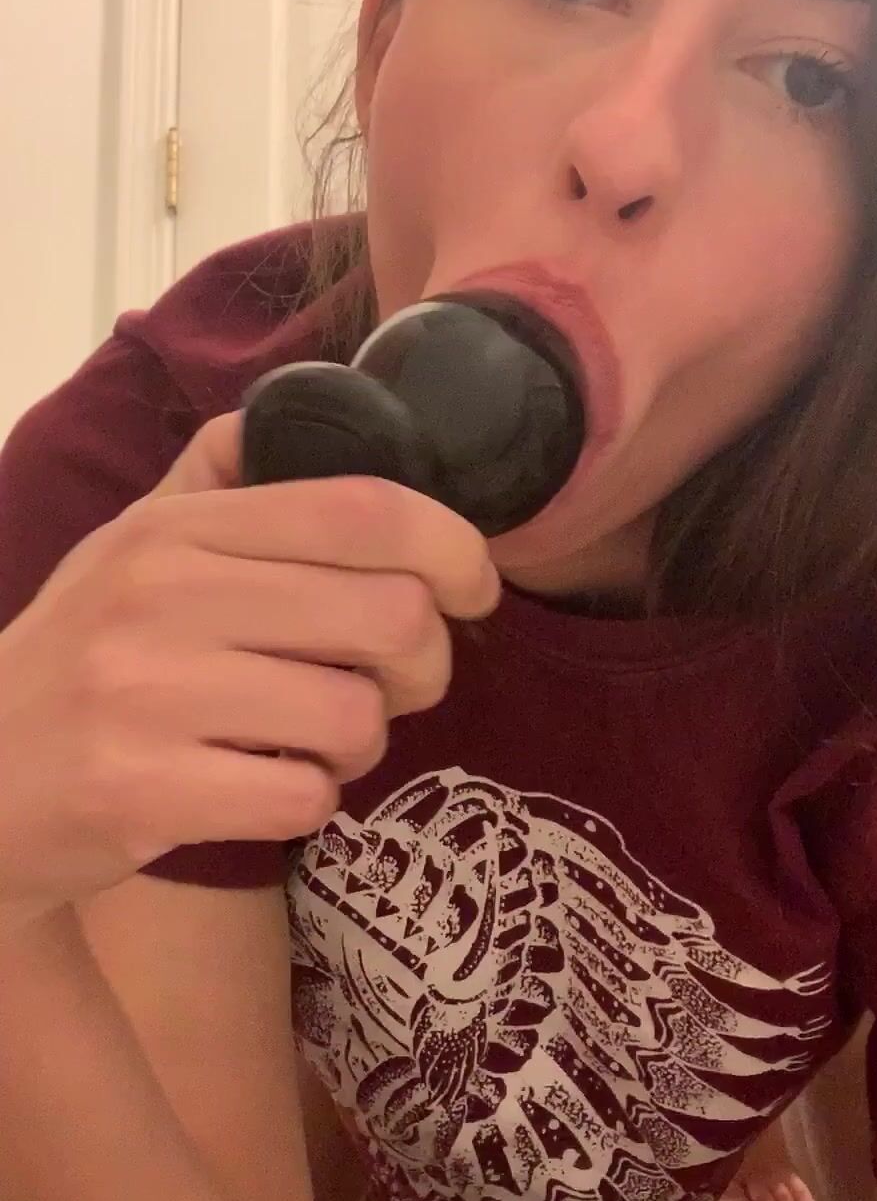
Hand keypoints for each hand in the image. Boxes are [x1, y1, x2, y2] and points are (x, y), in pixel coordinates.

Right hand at [0, 413, 499, 925]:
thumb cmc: (78, 662)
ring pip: (356, 718)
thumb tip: (316, 397)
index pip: (363, 511)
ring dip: (358, 745)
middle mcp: (161, 596)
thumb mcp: (127, 547)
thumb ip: (217, 479)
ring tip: (307, 742)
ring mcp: (147, 696)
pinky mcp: (144, 792)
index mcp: (175, 529)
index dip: (454, 548)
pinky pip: (304, 798)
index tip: (474, 588)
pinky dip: (305, 803)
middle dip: (425, 666)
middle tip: (394, 687)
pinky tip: (258, 789)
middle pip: (390, 617)